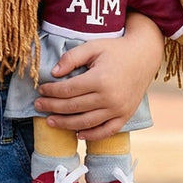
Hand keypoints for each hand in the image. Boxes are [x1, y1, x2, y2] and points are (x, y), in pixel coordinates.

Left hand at [33, 14, 163, 141]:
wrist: (144, 55)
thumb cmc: (116, 49)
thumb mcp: (93, 46)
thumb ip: (71, 58)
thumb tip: (53, 73)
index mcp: (100, 79)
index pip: (68, 90)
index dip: (51, 92)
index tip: (41, 90)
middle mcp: (109, 98)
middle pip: (74, 107)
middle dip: (52, 107)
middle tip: (38, 105)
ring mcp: (119, 109)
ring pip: (86, 123)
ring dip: (66, 124)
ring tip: (50, 121)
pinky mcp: (126, 115)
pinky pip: (107, 131)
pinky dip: (92, 135)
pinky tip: (78, 134)